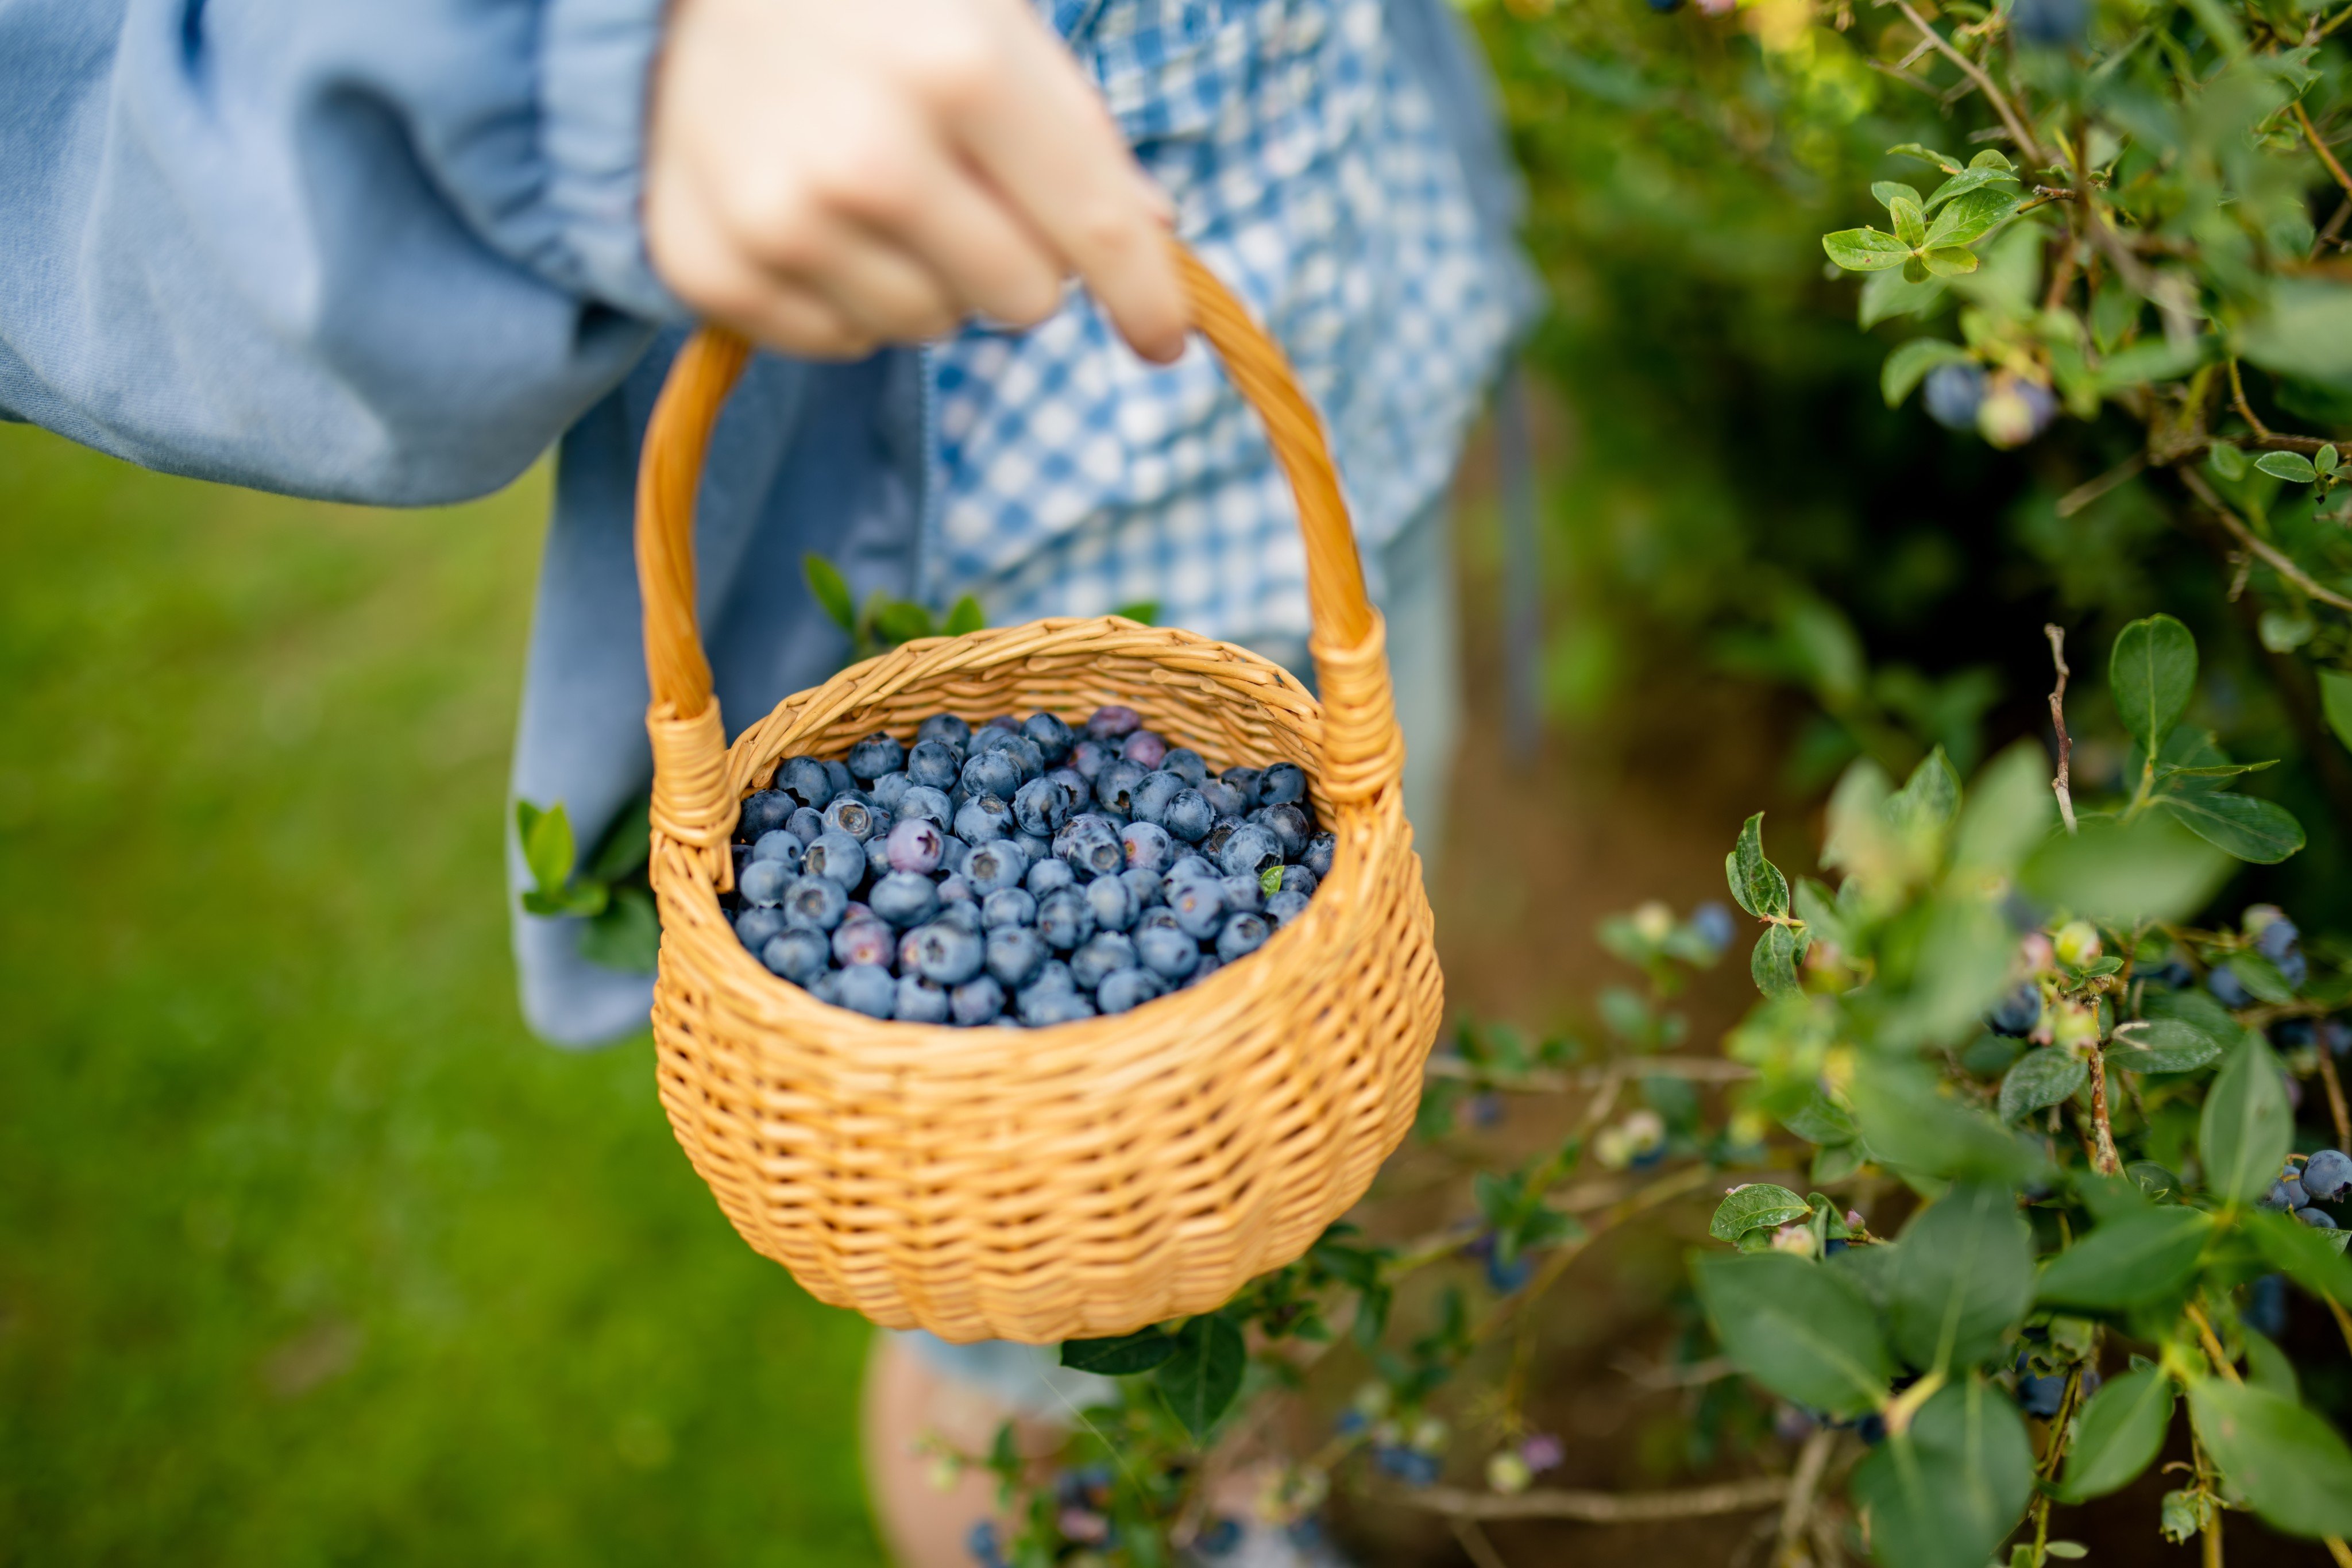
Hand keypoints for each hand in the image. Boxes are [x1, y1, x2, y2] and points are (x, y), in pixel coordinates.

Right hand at [645, 0, 1187, 362]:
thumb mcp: (989, 20)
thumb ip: (1074, 129)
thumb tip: (1152, 234)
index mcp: (963, 71)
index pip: (1096, 231)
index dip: (1146, 298)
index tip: (1162, 339)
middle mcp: (871, 159)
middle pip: (1022, 301)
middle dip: (1020, 261)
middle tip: (971, 193)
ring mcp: (784, 222)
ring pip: (929, 329)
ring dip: (929, 279)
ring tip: (879, 191)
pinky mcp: (713, 270)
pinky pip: (837, 342)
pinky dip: (844, 296)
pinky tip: (815, 216)